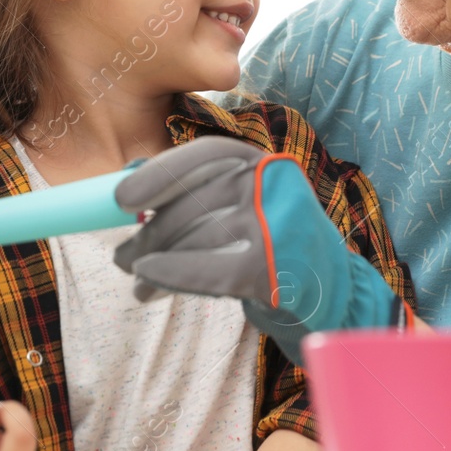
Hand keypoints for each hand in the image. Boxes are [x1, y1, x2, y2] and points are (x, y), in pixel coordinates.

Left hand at [112, 136, 404, 359]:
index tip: (120, 198)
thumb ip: (193, 191)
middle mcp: (275, 185)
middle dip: (150, 233)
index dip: (160, 173)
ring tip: (137, 283)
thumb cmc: (273, 246)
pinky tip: (149, 283)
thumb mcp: (240, 207)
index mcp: (263, 163)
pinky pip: (211, 270)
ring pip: (198, 239)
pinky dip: (173, 275)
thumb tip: (126, 177)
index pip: (207, 155)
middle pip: (195, 203)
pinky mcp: (278, 268)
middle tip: (121, 257)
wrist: (330, 295)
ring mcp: (281, 225)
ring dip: (156, 263)